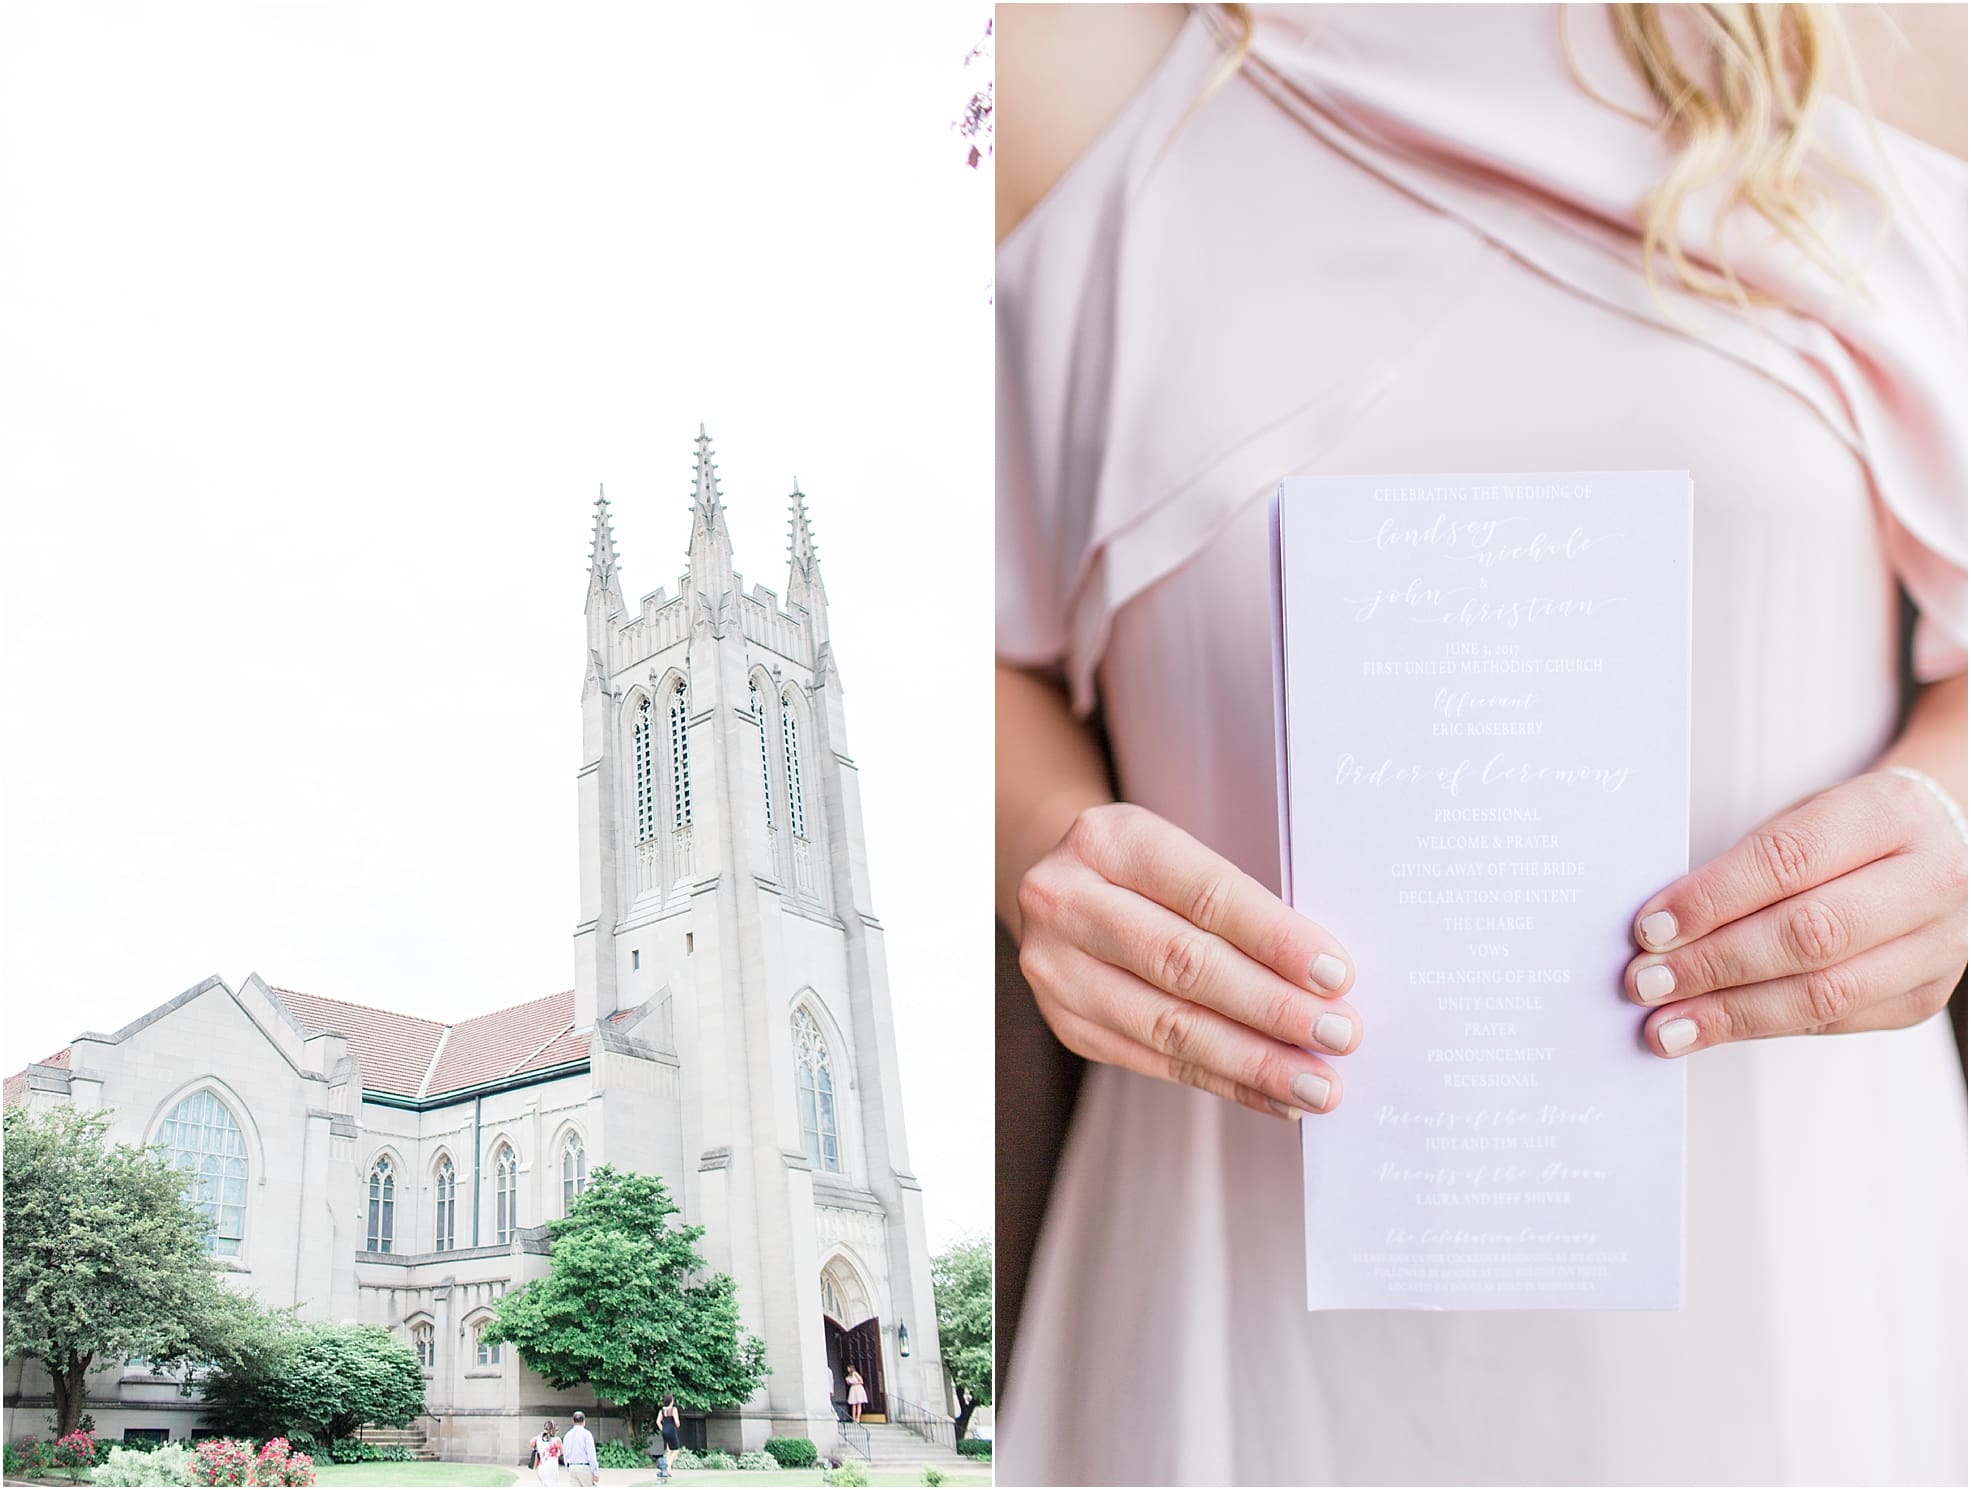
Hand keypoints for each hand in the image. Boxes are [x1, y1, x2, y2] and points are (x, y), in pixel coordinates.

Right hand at [1015, 802, 1360, 1116]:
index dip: (1274, 938)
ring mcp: (1058, 969)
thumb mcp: (1180, 856)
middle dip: (1271, 1006)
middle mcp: (1067, 902)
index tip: (1335, 975)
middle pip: (1184, 964)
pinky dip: (1224, 1082)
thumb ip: (1238, 907)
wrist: (1063, 891)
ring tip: (1316, 1082)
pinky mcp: (1068, 1025)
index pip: (1204, 895)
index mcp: (1108, 841)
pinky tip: (1274, 1095)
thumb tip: (1324, 981)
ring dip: (1253, 1060)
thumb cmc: (1147, 874)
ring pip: (1169, 1025)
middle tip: (1337, 1034)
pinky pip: (1157, 1063)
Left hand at [1626, 769, 1967, 1054]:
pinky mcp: (1924, 996)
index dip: (1712, 899)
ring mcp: (1939, 945)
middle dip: (1714, 964)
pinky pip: (1835, 1022)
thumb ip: (1747, 865)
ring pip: (1825, 992)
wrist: (1938, 847)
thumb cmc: (1849, 832)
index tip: (1650, 928)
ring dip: (1732, 1013)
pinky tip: (1714, 1028)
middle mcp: (1931, 880)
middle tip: (1647, 981)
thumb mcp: (1804, 816)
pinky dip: (1764, 1027)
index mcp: (1891, 814)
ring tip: (1667, 1024)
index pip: (1787, 860)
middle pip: (1809, 933)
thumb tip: (1663, 929)